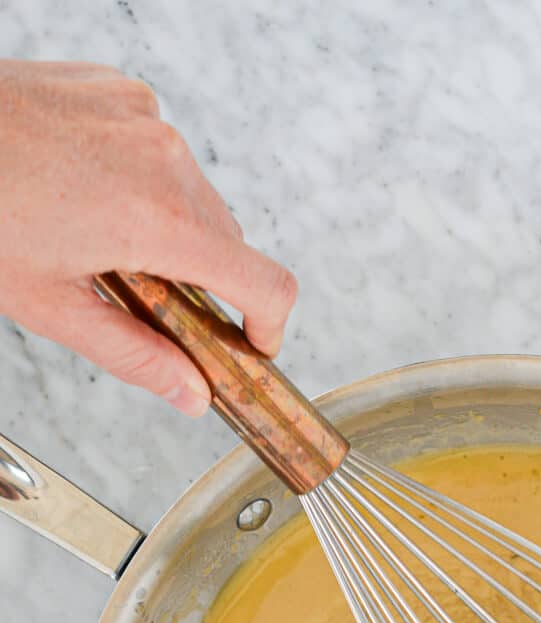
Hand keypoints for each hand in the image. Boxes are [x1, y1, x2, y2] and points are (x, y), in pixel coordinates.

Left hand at [0, 59, 297, 415]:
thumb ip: (136, 356)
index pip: (264, 283)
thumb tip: (191, 393)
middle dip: (202, 278)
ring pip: (194, 196)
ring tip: (101, 238)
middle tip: (150, 301)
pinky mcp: (122, 92)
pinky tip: (88, 191)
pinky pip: (160, 152)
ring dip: (168, 228)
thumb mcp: (53, 305)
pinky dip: (141, 181)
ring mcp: (145, 119)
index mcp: (158, 221)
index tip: (254, 343)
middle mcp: (165, 160)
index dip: (270, 325)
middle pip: (227, 242)